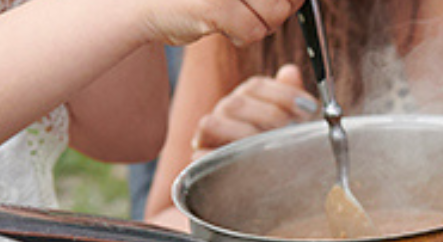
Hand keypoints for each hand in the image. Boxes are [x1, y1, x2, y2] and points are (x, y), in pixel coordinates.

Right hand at [132, 0, 297, 49]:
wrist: (143, 4)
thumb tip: (300, 0)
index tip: (277, 2)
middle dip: (277, 10)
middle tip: (250, 11)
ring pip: (275, 14)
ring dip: (261, 25)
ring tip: (236, 18)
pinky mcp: (215, 6)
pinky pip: (253, 32)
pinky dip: (243, 36)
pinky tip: (225, 28)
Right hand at [187, 64, 317, 156]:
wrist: (256, 189)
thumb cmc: (274, 151)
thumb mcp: (288, 125)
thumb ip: (288, 99)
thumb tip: (290, 72)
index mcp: (244, 101)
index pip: (256, 86)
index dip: (283, 94)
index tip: (308, 109)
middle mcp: (223, 114)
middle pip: (237, 104)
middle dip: (269, 115)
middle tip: (290, 129)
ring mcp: (207, 137)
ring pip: (212, 123)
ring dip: (244, 134)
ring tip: (269, 147)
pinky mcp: (200, 162)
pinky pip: (200, 155)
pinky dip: (216, 157)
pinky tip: (242, 164)